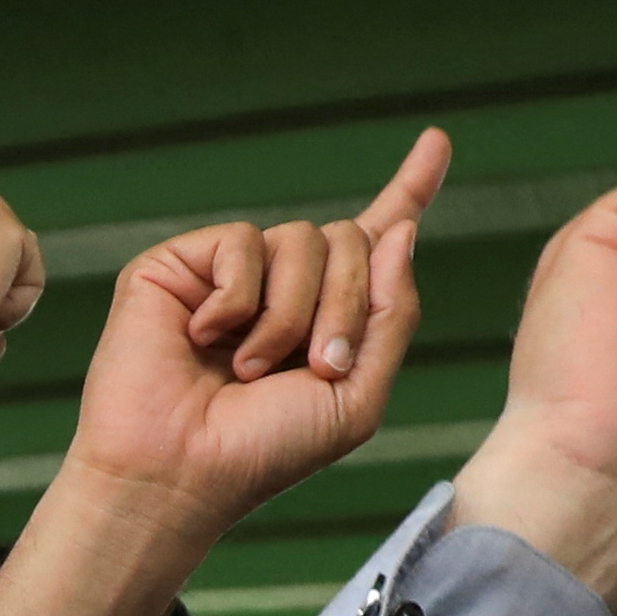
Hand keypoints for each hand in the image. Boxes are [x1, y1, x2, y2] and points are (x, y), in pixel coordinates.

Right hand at [53, 133, 454, 552]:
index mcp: (326, 318)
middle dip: (346, 306)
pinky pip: (243, 243)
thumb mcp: (357, 398)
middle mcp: (280, 287)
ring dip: (291, 313)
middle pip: (351, 240)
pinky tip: (205, 339)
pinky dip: (237, 299)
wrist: (179, 474)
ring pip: (302, 238)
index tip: (437, 141)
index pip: (373, 241)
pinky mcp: (179, 266)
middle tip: (314, 369)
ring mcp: (229, 274)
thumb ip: (391, 315)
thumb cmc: (263, 453)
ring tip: (249, 369)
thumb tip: (402, 231)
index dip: (408, 191)